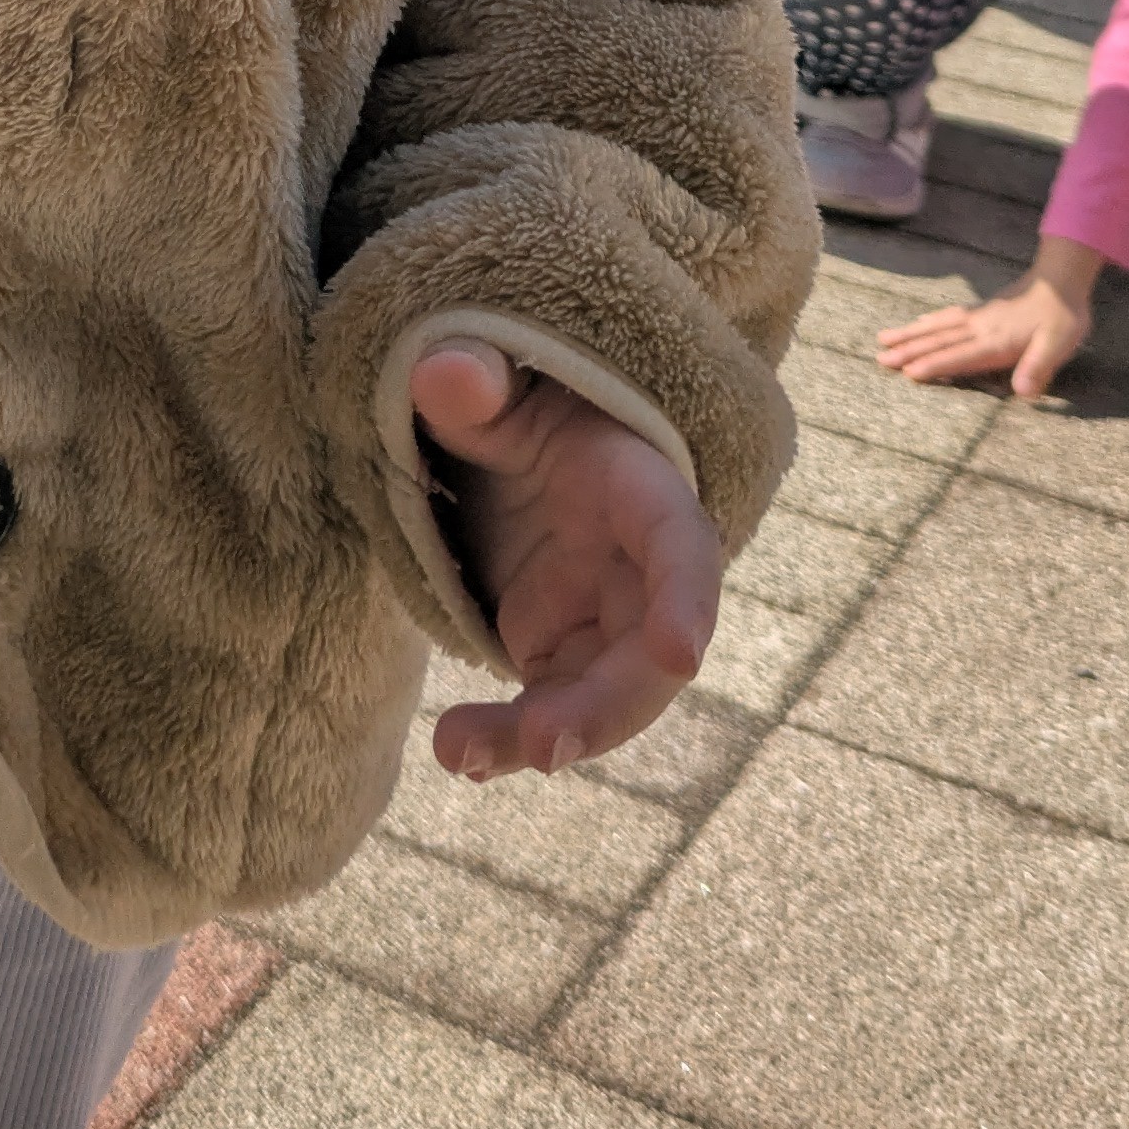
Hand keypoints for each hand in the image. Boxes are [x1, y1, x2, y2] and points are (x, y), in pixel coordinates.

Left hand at [413, 343, 721, 781]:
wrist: (521, 456)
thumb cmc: (526, 410)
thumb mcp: (499, 386)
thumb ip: (475, 380)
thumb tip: (443, 372)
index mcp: (641, 492)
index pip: (678, 544)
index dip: (686, 596)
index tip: (681, 651)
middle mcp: (640, 572)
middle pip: (648, 654)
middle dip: (607, 706)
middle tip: (543, 745)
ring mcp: (606, 624)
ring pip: (601, 701)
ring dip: (543, 736)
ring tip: (460, 755)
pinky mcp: (566, 657)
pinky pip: (552, 710)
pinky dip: (509, 739)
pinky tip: (461, 756)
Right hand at [872, 233, 1102, 397]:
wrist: (1061, 280)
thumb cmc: (1063, 317)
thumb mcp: (1058, 345)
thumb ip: (1038, 368)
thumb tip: (1023, 393)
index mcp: (996, 341)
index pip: (960, 356)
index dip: (935, 365)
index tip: (907, 373)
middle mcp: (980, 328)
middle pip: (939, 340)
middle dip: (909, 351)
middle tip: (880, 359)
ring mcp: (978, 317)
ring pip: (937, 327)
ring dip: (910, 334)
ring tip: (883, 339)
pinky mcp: (981, 310)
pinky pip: (947, 317)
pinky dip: (928, 321)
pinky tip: (918, 323)